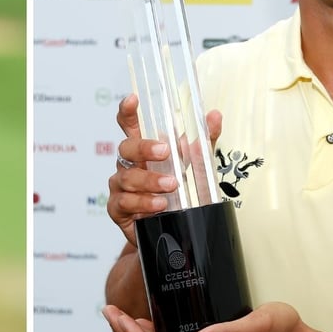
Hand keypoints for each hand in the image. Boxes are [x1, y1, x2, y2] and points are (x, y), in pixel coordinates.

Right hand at [105, 94, 221, 244]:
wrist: (173, 231)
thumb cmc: (179, 195)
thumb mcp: (197, 167)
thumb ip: (204, 142)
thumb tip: (214, 116)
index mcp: (144, 150)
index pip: (130, 125)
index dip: (127, 111)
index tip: (132, 100)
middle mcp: (128, 165)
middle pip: (126, 148)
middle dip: (144, 148)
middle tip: (165, 152)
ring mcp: (120, 186)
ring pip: (127, 177)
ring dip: (150, 180)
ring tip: (171, 186)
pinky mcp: (118, 208)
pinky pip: (125, 202)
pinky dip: (144, 202)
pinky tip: (159, 205)